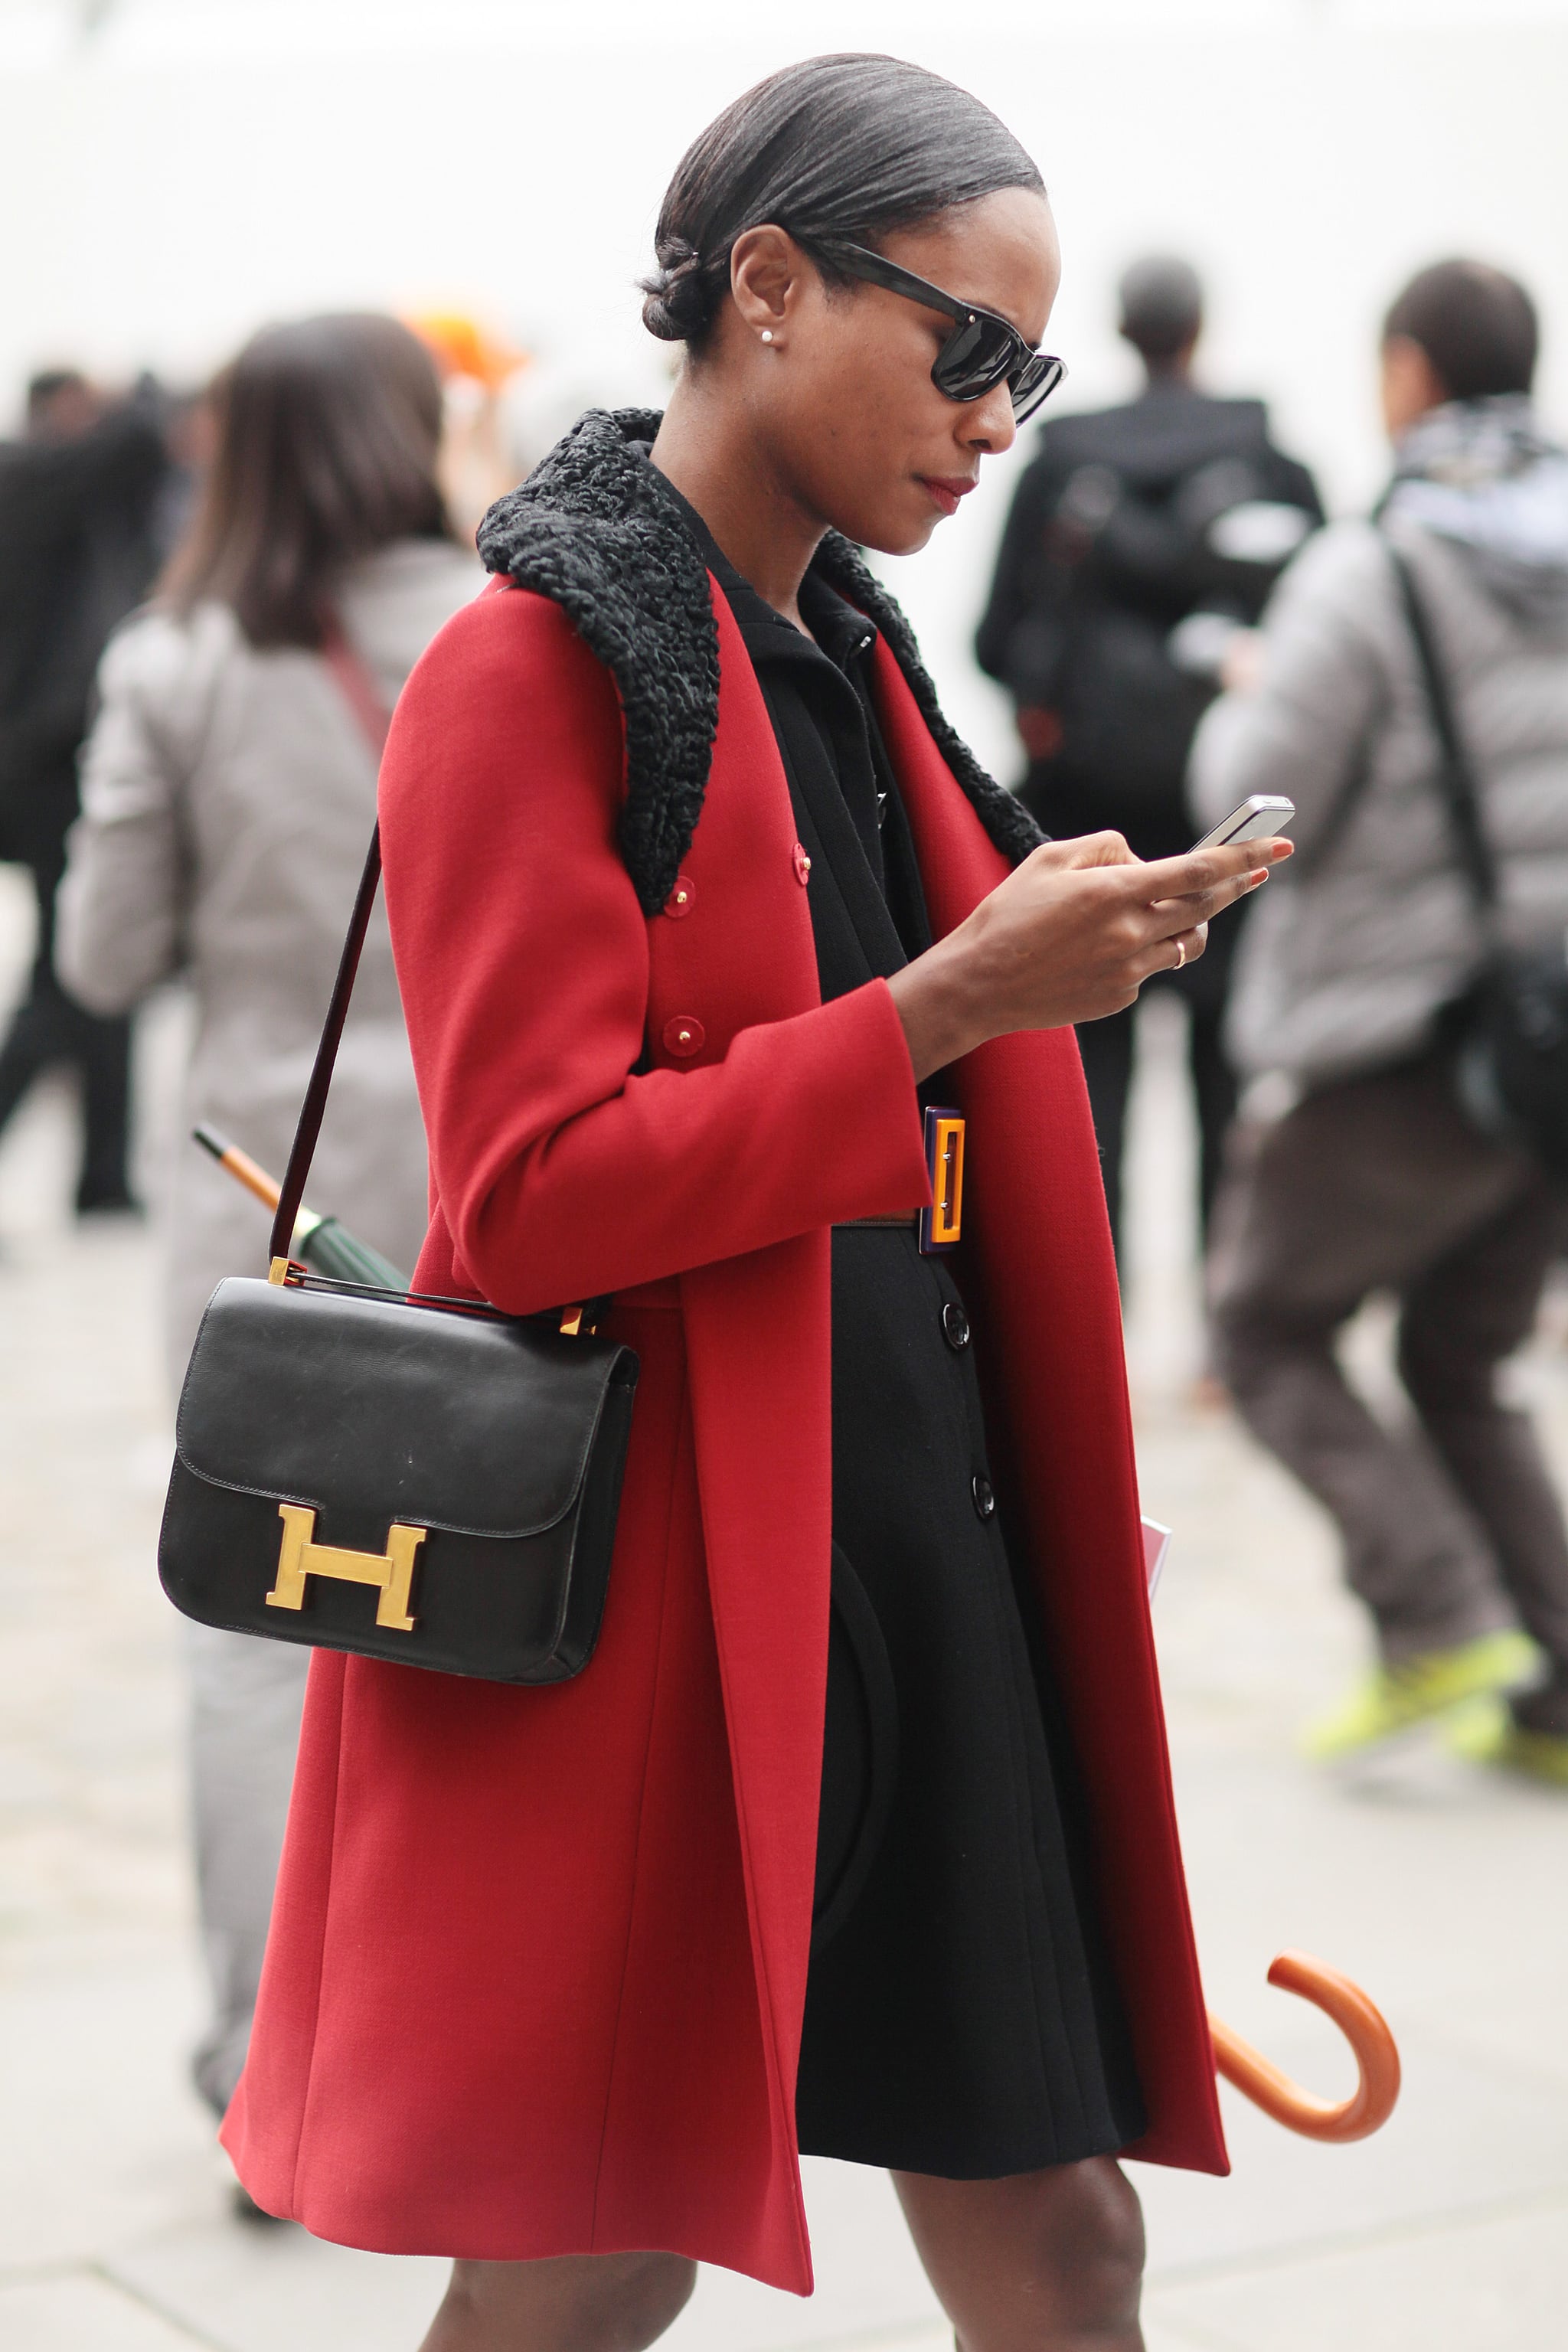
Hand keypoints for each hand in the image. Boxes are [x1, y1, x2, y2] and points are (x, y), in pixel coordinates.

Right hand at [888, 829, 1291, 1081]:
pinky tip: (1106, 951)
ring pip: (1186, 944)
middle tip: (1255, 871)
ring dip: (1190, 924)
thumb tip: (1143, 860)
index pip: (1198, 870)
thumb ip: (1105, 847)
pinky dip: (1144, 953)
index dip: (1243, 856)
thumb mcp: (1050, 858)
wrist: (982, 984)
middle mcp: (1130, 932)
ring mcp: (1129, 971)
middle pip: (1206, 908)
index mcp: (1114, 891)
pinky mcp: (1120, 997)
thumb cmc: (1010, 914)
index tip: (1277, 846)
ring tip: (1169, 911)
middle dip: (1236, 886)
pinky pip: (1151, 970)